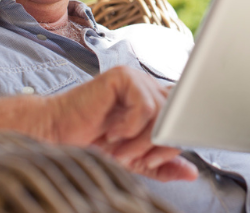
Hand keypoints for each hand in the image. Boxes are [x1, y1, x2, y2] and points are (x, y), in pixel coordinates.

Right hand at [45, 66, 197, 181]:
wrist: (57, 136)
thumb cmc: (91, 143)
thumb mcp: (135, 160)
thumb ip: (163, 165)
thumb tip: (192, 173)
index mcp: (155, 101)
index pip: (182, 117)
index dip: (173, 140)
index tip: (153, 161)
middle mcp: (149, 87)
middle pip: (175, 115)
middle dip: (159, 144)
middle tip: (136, 158)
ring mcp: (136, 79)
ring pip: (161, 112)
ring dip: (141, 139)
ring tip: (119, 148)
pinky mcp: (122, 76)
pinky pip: (144, 105)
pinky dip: (130, 126)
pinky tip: (112, 131)